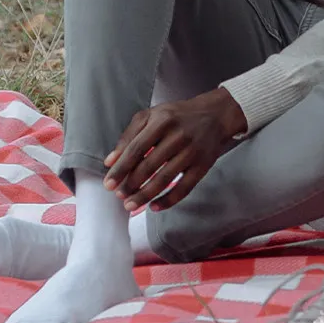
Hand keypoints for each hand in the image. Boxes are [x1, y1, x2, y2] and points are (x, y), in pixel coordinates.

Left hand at [105, 88, 248, 210]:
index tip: (109, 184)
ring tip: (131, 204)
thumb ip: (128, 136)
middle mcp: (177, 136)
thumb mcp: (151, 116)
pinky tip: (154, 207)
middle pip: (149, 166)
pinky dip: (168, 200)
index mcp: (161, 121)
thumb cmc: (176, 116)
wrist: (215, 115)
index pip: (136, 149)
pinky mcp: (203, 165)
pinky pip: (184, 188)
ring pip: (165, 179)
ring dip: (145, 195)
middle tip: (120, 196)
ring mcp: (192, 152)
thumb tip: (110, 161)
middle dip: (131, 184)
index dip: (121, 169)